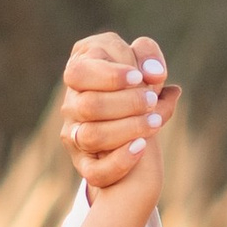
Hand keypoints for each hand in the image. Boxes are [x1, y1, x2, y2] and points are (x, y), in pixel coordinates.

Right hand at [61, 33, 179, 193]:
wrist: (131, 116)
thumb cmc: (132, 79)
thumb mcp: (139, 59)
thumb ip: (148, 55)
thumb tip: (154, 73)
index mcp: (80, 71)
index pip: (79, 73)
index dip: (109, 76)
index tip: (138, 77)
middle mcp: (71, 103)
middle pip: (89, 106)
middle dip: (127, 103)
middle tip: (152, 100)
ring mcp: (74, 134)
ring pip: (92, 137)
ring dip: (128, 129)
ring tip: (155, 121)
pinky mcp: (84, 162)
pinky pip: (96, 171)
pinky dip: (121, 161)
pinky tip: (142, 147)